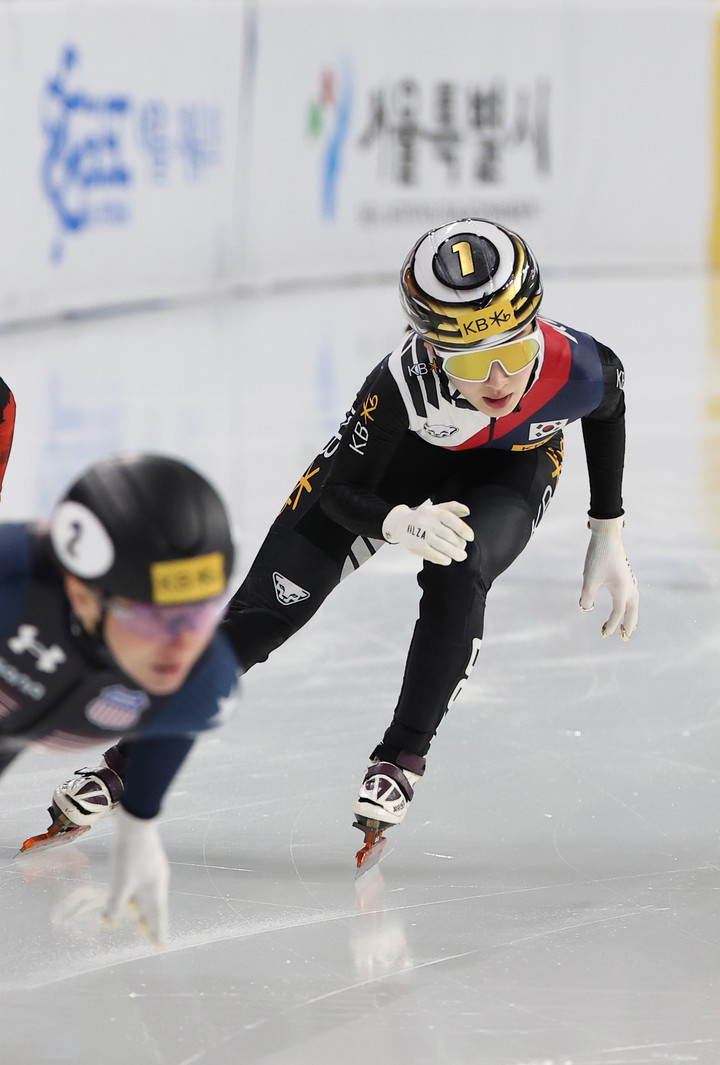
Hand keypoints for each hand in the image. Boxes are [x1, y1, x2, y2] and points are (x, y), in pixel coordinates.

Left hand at [103, 807, 168, 946]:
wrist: (136, 824)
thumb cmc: (131, 856)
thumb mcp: (121, 884)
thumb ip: (116, 906)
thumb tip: (111, 923)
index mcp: (155, 890)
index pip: (158, 917)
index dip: (157, 932)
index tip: (159, 946)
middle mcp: (157, 881)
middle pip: (154, 906)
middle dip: (149, 921)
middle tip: (145, 934)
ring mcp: (153, 869)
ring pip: (148, 894)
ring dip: (141, 907)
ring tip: (134, 915)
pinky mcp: (146, 860)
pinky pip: (143, 884)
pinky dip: (137, 894)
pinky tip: (130, 891)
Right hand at [382, 501, 473, 565]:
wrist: (401, 524)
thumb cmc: (423, 518)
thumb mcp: (436, 508)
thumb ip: (453, 508)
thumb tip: (467, 511)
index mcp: (433, 512)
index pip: (452, 520)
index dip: (464, 530)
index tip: (470, 537)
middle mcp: (426, 522)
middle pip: (449, 536)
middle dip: (460, 544)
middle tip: (463, 548)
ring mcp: (420, 535)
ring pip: (443, 547)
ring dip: (455, 554)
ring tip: (460, 556)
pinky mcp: (416, 546)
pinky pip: (434, 555)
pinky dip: (444, 559)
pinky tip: (447, 559)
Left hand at [579, 515, 638, 639]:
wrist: (607, 536)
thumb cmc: (598, 557)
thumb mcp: (589, 578)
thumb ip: (587, 596)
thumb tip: (586, 608)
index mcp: (622, 590)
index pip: (618, 613)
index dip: (612, 625)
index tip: (605, 634)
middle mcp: (630, 586)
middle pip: (632, 611)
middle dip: (629, 625)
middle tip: (625, 637)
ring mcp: (630, 580)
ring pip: (635, 602)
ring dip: (632, 615)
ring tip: (629, 626)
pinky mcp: (627, 575)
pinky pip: (633, 594)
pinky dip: (631, 604)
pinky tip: (626, 604)